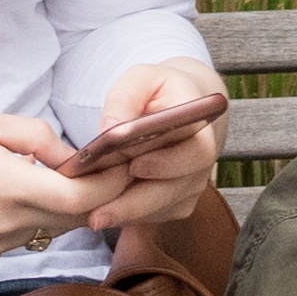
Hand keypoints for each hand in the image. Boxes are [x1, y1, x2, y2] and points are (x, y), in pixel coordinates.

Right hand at [0, 113, 95, 265]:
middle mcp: (4, 224)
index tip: (120, 164)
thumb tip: (76, 158)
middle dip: (91, 195)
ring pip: (49, 230)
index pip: (83, 199)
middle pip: (74, 219)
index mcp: (8, 185)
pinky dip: (25, 218)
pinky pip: (21, 238)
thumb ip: (39, 138)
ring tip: (36, 175)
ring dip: (57, 207)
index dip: (110, 183)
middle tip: (94, 167)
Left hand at [68, 58, 228, 236]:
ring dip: (128, 214)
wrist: (181, 106)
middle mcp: (203, 162)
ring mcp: (192, 185)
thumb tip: (109, 129)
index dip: (168, 163)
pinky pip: (155, 215)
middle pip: (175, 191)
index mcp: (202, 127)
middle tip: (99, 213)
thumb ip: (124, 98)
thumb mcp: (141, 79)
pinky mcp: (179, 201)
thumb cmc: (160, 90)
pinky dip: (130, 216)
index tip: (135, 166)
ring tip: (94, 216)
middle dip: (135, 204)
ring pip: (162, 208)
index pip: (197, 152)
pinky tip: (104, 212)